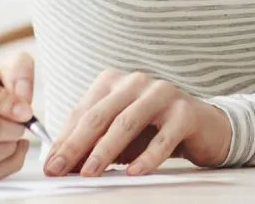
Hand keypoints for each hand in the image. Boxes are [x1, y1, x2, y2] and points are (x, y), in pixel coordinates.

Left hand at [44, 70, 230, 176]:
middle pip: (100, 116)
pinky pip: (163, 137)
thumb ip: (92, 143)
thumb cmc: (154, 130)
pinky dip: (147, 156)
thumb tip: (61, 164)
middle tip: (60, 169)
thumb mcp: (118, 136)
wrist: (204, 127)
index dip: (64, 140)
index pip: (82, 112)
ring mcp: (162, 93)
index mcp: (114, 81)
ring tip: (90, 173)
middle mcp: (136, 81)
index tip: (50, 165)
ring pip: (127, 123)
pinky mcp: (185, 111)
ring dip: (105, 150)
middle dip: (76, 145)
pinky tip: (134, 172)